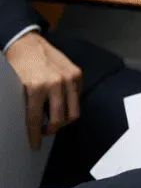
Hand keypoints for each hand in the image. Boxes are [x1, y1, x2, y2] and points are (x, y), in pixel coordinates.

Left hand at [5, 32, 82, 148]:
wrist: (27, 43)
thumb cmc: (18, 64)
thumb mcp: (17, 86)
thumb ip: (27, 103)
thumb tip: (33, 124)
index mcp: (35, 87)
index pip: (36, 119)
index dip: (35, 134)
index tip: (35, 144)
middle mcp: (55, 83)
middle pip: (59, 119)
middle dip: (52, 129)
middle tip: (46, 131)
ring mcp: (68, 78)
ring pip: (73, 111)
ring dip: (64, 120)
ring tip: (55, 120)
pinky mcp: (77, 74)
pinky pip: (77, 97)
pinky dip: (70, 104)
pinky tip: (60, 102)